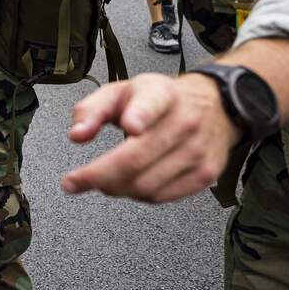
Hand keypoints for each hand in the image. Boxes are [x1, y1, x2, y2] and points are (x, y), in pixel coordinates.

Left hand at [61, 73, 240, 202]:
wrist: (214, 106)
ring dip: (114, 189)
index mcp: (160, 95)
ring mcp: (197, 151)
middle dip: (97, 176)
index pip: (152, 104)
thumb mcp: (120, 92)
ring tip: (101, 181)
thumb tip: (77, 135)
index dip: (140, 115)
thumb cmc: (160, 100)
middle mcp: (184, 122)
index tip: (129, 125)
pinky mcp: (205, 175)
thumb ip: (92, 110)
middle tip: (74, 182)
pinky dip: (137, 195)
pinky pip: (162, 197)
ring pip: (146, 185)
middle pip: (135, 159)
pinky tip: (127, 184)